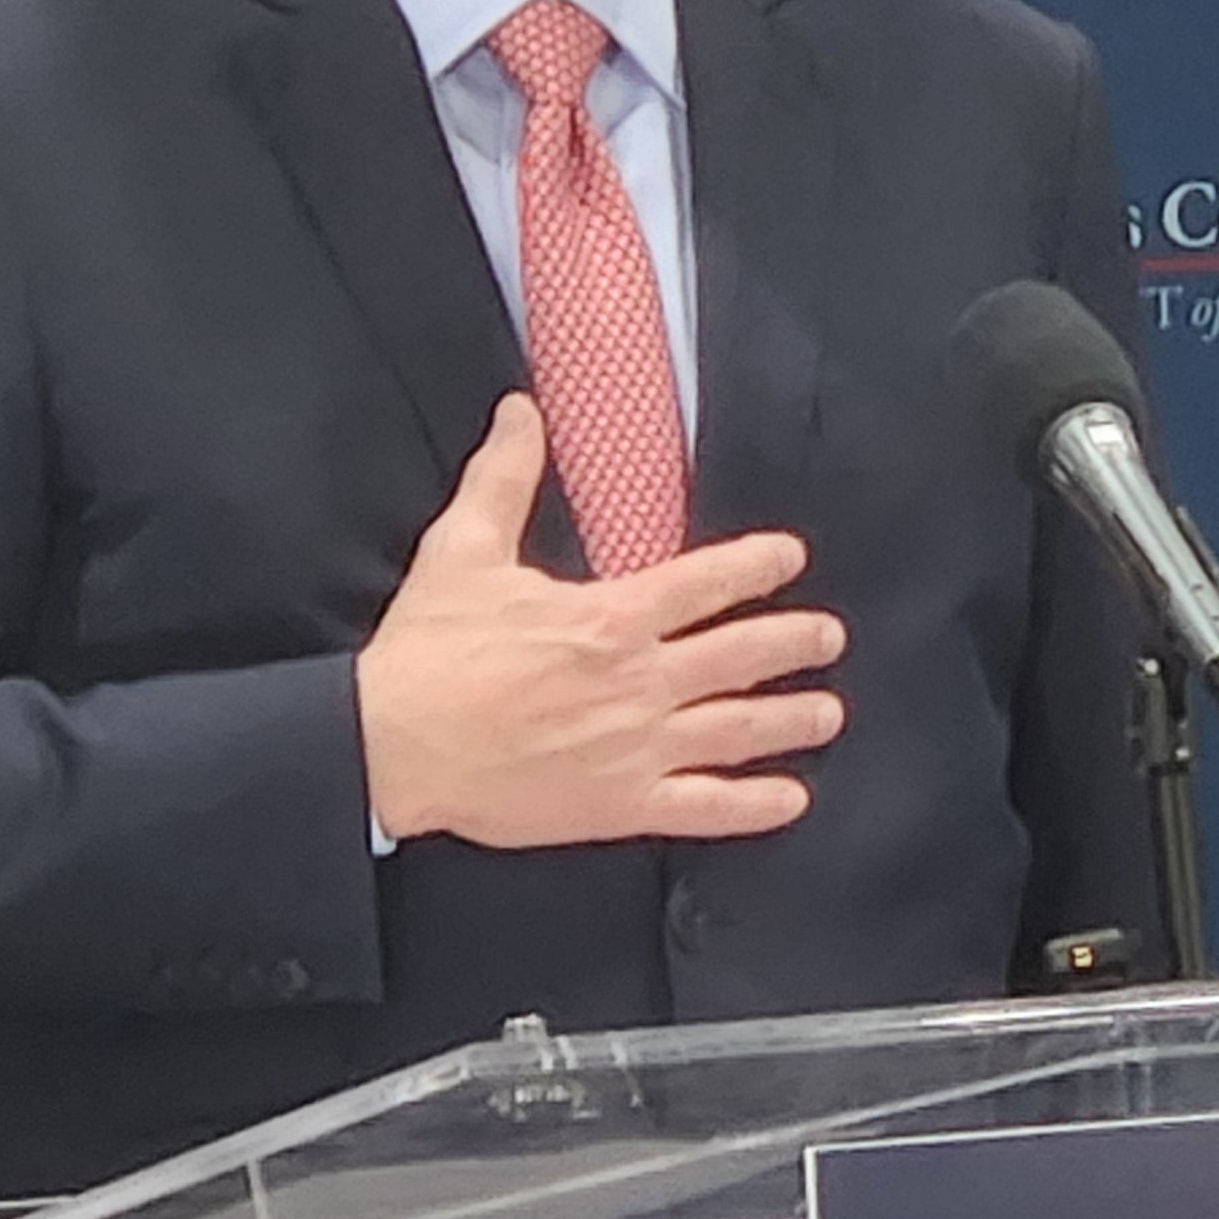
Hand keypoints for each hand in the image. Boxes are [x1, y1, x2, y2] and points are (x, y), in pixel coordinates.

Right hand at [354, 394, 845, 848]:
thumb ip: (504, 477)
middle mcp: (639, 681)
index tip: (790, 557)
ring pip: (738, 731)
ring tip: (829, 712)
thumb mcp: (462, 549)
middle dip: (794, 642)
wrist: (390, 745)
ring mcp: (636, 748)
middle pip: (741, 656)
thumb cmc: (426, 653)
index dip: (756, 565)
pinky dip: (754, 806)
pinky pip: (704, 807)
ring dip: (791, 720)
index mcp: (610, 617)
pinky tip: (791, 800)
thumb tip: (521, 410)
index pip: (706, 582)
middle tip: (828, 636)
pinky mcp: (619, 805)